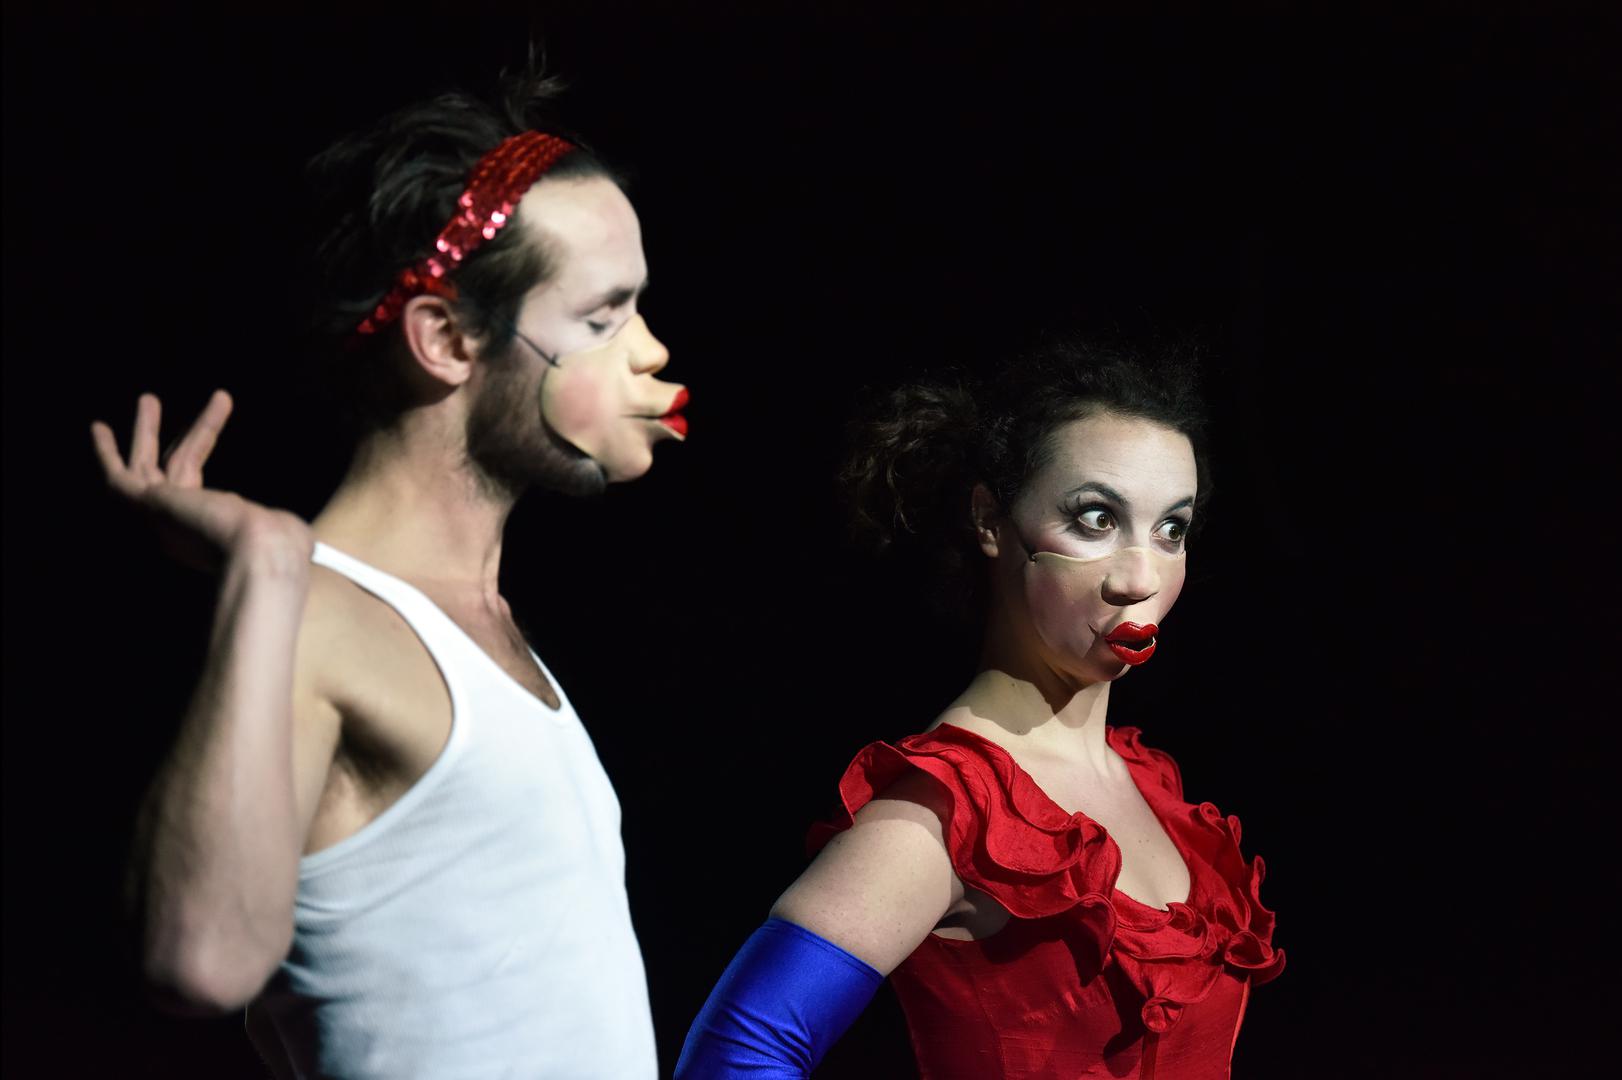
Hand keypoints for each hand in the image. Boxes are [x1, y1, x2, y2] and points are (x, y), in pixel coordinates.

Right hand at [91, 391, 311, 572]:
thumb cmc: (280, 544)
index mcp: (211, 536)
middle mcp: (180, 530)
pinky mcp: (146, 507)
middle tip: (165, 416)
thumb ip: (285, 534)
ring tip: (149, 398)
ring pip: (147, 466)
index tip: (212, 432)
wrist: (260, 551)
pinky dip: (106, 454)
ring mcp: (162, 519)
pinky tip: (98, 428)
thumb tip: (306, 541)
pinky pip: (120, 477)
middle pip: (173, 473)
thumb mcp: (285, 533)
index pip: (202, 488)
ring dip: (147, 431)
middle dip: (171, 444)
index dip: (206, 451)